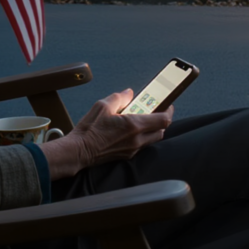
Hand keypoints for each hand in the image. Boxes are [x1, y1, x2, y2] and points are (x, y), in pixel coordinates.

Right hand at [39, 90, 172, 180]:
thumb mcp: (102, 106)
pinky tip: (133, 131)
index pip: (163, 120)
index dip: (169, 111)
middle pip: (161, 131)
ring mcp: (133, 149)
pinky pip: (142, 146)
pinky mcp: (126, 156)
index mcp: (134, 125)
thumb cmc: (90, 128)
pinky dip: (143, 137)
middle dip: (162, 121)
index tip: (168, 105)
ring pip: (153, 140)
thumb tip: (129, 93)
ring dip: (154, 130)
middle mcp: (137, 139)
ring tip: (145, 120)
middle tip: (157, 111)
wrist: (79, 151)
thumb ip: (119, 97)